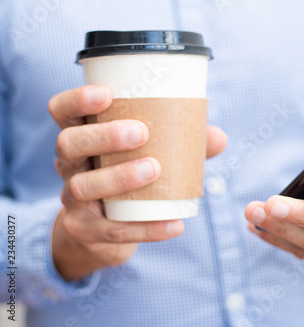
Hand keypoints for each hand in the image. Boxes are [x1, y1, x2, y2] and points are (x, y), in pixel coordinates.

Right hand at [49, 85, 226, 280]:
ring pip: (83, 186)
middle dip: (103, 136)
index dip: (77, 100)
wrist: (101, 233)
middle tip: (141, 132)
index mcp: (83, 138)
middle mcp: (71, 166)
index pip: (63, 112)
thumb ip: (180, 145)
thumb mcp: (146, 156)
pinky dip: (147, 229)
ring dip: (119, 177)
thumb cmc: (127, 180)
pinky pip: (113, 231)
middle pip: (69, 144)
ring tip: (153, 170)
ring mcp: (74, 200)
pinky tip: (175, 225)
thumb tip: (218, 137)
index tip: (106, 94)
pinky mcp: (87, 231)